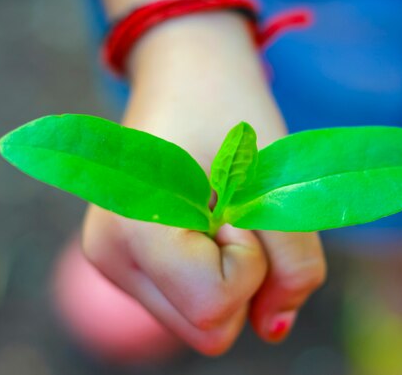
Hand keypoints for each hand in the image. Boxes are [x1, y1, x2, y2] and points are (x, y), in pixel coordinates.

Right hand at [82, 14, 325, 354]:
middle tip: (231, 210)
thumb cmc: (231, 111)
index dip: (250, 262)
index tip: (238, 206)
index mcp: (132, 229)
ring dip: (231, 276)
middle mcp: (110, 258)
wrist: (187, 73)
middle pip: (209, 328)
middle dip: (243, 278)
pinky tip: (202, 223)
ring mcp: (112, 263)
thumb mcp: (277, 180)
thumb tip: (275, 328)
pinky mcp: (127, 263)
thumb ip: (292, 262)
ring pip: (202, 320)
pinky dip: (214, 273)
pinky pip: (190, 301)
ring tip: (216, 212)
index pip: (216, 308)